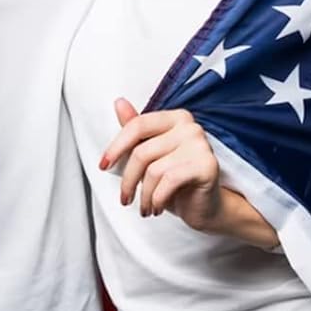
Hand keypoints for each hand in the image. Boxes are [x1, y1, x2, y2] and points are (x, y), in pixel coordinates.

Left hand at [100, 98, 223, 231]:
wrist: (207, 207)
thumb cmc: (177, 182)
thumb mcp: (151, 157)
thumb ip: (136, 130)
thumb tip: (119, 102)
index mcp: (175, 118)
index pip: (138, 125)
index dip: (116, 147)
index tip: (104, 165)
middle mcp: (190, 127)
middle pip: (142, 151)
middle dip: (128, 180)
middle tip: (125, 198)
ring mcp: (200, 145)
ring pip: (154, 170)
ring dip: (145, 196)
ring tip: (146, 207)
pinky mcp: (207, 165)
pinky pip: (169, 181)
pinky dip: (157, 199)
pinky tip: (158, 208)